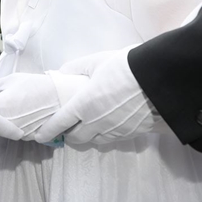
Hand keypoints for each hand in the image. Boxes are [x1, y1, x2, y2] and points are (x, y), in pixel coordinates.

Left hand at [0, 73, 59, 139]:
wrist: (62, 97)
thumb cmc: (37, 86)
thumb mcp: (10, 79)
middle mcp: (5, 124)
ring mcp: (17, 134)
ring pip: (1, 131)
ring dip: (3, 122)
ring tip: (15, 108)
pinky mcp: (27, 138)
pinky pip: (15, 133)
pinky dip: (16, 126)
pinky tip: (24, 115)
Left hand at [35, 47, 164, 144]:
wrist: (161, 78)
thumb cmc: (126, 67)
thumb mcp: (95, 61)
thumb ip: (75, 68)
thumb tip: (60, 73)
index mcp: (84, 105)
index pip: (59, 124)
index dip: (47, 131)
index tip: (40, 136)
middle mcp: (97, 122)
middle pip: (76, 138)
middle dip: (69, 134)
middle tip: (67, 126)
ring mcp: (115, 130)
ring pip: (95, 140)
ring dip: (88, 135)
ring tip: (88, 124)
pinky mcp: (132, 133)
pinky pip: (112, 138)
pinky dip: (105, 133)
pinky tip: (108, 123)